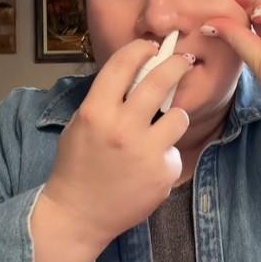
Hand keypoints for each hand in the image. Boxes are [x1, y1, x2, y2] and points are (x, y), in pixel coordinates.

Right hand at [38, 38, 194, 250]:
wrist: (79, 214)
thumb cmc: (77, 166)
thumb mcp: (81, 124)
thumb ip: (106, 99)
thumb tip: (135, 73)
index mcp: (96, 111)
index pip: (124, 64)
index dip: (141, 49)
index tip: (151, 47)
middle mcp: (122, 128)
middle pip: (160, 81)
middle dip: (176, 64)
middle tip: (183, 60)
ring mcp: (146, 152)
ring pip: (179, 116)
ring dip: (174, 118)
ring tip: (161, 129)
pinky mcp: (163, 173)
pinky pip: (174, 151)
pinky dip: (165, 155)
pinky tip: (147, 168)